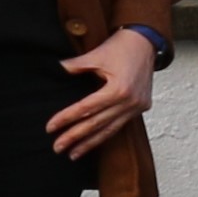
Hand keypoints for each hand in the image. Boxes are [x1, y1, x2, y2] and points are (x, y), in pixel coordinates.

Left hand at [46, 28, 160, 158]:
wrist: (146, 42)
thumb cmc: (121, 47)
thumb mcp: (96, 55)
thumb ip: (75, 65)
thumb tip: (57, 69)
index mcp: (118, 89)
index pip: (86, 108)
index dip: (67, 118)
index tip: (51, 127)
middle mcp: (129, 102)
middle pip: (96, 124)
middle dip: (75, 137)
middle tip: (58, 147)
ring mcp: (137, 107)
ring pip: (109, 130)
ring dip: (90, 143)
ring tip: (73, 154)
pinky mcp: (141, 107)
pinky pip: (119, 125)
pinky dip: (105, 135)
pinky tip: (93, 143)